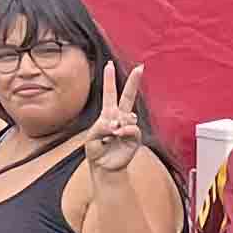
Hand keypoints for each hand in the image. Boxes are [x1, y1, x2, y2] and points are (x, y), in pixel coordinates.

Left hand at [83, 62, 146, 179]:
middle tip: (140, 67)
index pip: (110, 94)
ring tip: (111, 133)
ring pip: (128, 115)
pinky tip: (118, 134)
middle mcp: (120, 118)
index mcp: (108, 114)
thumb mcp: (91, 137)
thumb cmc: (96, 151)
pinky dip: (125, 130)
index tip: (109, 64)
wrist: (103, 167)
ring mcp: (128, 127)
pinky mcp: (134, 138)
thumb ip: (102, 127)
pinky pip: (133, 128)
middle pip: (128, 96)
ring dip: (118, 123)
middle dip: (134, 82)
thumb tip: (116, 124)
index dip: (109, 79)